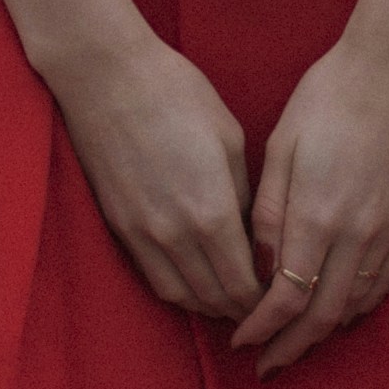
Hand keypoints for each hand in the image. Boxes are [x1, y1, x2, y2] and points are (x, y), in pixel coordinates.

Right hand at [46, 26, 264, 321]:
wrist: (107, 77)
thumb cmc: (177, 94)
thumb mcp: (229, 139)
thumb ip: (244, 195)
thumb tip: (253, 234)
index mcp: (212, 212)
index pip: (244, 283)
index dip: (266, 301)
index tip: (281, 299)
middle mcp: (176, 235)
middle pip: (215, 297)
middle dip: (242, 310)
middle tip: (265, 310)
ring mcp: (142, 233)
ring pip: (182, 295)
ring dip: (210, 305)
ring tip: (232, 302)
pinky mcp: (119, 225)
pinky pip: (154, 277)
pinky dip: (180, 289)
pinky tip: (196, 281)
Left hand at [231, 20, 388, 376]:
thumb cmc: (330, 96)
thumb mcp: (282, 146)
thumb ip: (268, 212)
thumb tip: (256, 264)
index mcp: (317, 215)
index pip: (284, 297)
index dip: (260, 327)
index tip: (240, 340)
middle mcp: (357, 234)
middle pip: (322, 315)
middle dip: (291, 347)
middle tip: (267, 366)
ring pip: (358, 304)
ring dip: (326, 332)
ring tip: (300, 345)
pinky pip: (387, 281)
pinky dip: (362, 306)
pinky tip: (345, 312)